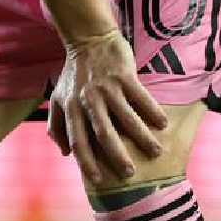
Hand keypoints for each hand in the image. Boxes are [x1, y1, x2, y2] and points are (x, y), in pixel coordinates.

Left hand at [46, 31, 168, 184]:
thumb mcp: (57, 98)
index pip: (78, 141)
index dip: (86, 162)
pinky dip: (153, 112)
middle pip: (104, 134)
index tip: (98, 179)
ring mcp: (107, 88)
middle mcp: (88, 100)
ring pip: (127, 118)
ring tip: (155, 152)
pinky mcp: (124, 76)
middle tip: (130, 173)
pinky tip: (163, 125)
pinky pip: (142, 98)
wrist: (89, 40)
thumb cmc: (73, 74)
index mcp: (72, 108)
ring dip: (142, 138)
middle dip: (117, 156)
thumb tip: (64, 153)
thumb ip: (57, 125)